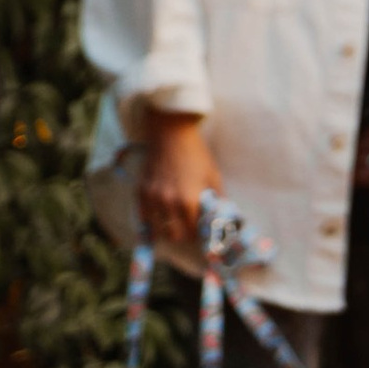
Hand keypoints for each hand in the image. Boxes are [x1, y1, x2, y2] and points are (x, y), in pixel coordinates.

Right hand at [137, 108, 223, 256]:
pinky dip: (151, 220)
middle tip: (189, 229)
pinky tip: (159, 217)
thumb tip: (226, 219)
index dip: (200, 235)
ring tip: (174, 224)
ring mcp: (153, 196)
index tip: (203, 234)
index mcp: (189, 201)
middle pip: (174, 235)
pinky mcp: (142, 189)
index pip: (194, 232)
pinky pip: (144, 216)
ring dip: (167, 229)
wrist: (171, 132)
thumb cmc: (196, 154)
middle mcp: (169, 202)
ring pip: (158, 228)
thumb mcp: (213, 177)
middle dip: (183, 235)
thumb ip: (218, 201)